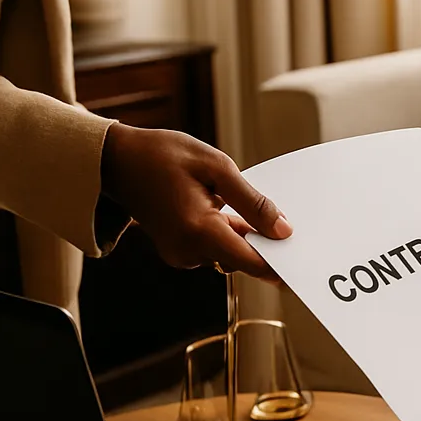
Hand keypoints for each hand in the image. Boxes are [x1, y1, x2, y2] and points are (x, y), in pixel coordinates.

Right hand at [100, 124, 290, 279]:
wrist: (117, 161)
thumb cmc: (163, 156)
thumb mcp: (216, 167)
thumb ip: (252, 201)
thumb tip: (283, 230)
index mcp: (198, 230)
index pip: (252, 262)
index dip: (281, 264)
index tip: (304, 260)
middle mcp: (189, 251)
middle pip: (244, 259)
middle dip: (266, 243)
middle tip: (283, 219)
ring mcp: (182, 255)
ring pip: (231, 254)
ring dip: (246, 235)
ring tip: (243, 204)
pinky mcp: (180, 252)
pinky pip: (216, 249)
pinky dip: (229, 233)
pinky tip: (228, 209)